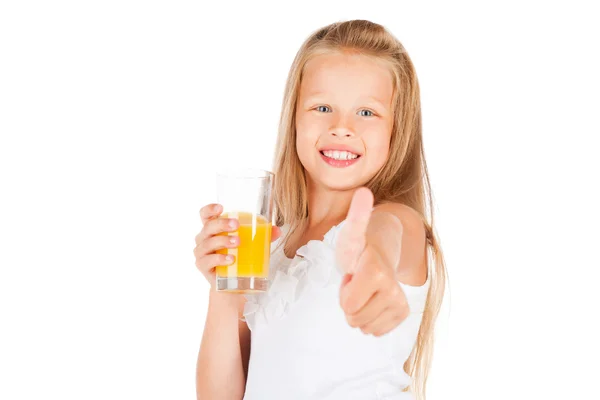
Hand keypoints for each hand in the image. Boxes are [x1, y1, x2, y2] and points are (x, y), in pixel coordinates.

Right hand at [193, 204, 280, 287]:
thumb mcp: (251, 244)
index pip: (205, 215)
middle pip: (208, 227)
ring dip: (223, 241)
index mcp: (213, 229)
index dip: (210, 209)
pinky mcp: (203, 267)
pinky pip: (207, 261)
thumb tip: (277, 230)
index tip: (221, 208)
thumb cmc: (238, 256)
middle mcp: (204, 238)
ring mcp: (202, 253)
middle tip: (236, 225)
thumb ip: (263, 236)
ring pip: (208, 243)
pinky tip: (231, 259)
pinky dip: (219, 259)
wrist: (232, 284)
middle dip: (221, 224)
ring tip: (237, 242)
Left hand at [336, 188, 408, 336]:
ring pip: (363, 326)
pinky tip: (372, 299)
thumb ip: (357, 216)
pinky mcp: (402, 312)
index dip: (344, 291)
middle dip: (348, 301)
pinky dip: (369, 319)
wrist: (382, 254)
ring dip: (358, 309)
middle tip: (355, 281)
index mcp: (376, 270)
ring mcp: (399, 301)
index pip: (349, 304)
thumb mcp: (351, 234)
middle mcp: (392, 286)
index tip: (352, 272)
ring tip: (363, 288)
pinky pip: (375, 331)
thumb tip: (364, 191)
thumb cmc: (360, 247)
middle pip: (353, 318)